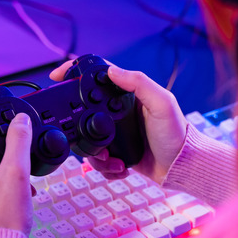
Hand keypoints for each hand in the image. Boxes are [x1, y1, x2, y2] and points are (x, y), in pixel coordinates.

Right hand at [49, 62, 187, 182]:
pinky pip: (98, 158)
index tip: (57, 76)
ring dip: (95, 153)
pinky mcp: (116, 152)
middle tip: (85, 136)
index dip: (75, 73)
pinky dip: (105, 166)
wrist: (180, 167)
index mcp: (128, 94)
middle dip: (79, 126)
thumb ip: (139, 83)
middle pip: (84, 111)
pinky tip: (119, 166)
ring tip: (111, 158)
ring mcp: (116, 132)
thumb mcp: (162, 103)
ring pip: (87, 138)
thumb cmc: (176, 133)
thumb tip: (111, 70)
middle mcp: (119, 112)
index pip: (98, 77)